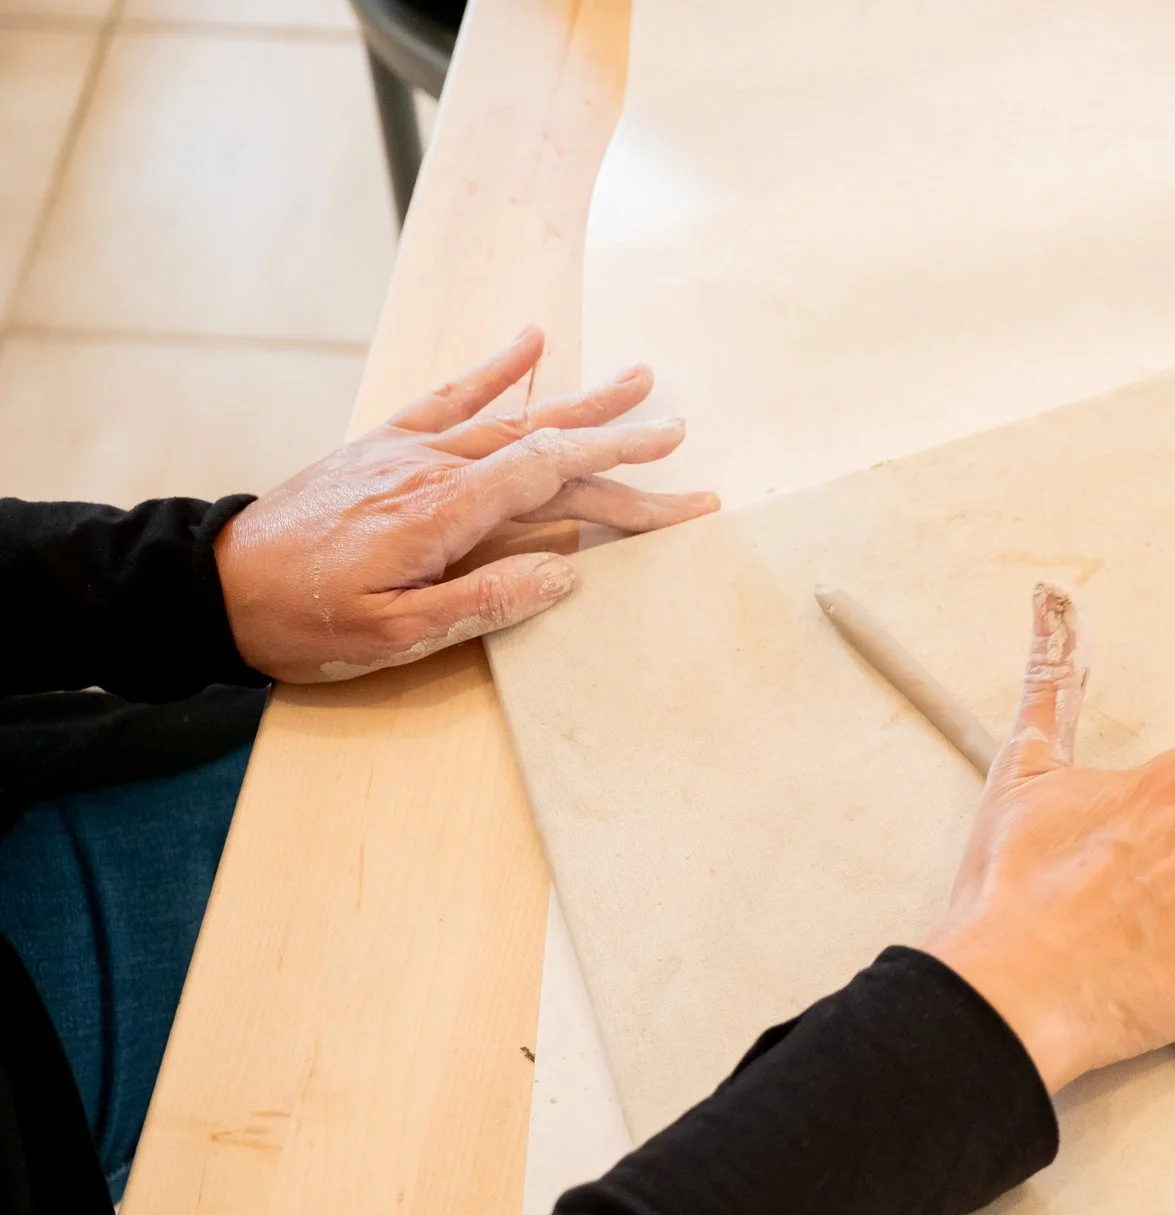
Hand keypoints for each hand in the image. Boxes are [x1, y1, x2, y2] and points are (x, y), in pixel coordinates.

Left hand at [214, 326, 719, 680]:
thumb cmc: (303, 619)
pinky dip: (493, 370)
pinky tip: (530, 343)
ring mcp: (408, 451)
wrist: (216, 587)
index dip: (623, 483)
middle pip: (545, 449)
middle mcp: (434, 468)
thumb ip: (483, 602)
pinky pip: (449, 398)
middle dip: (619, 445)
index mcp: (443, 513)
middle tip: (679, 436)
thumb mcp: (395, 633)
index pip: (553, 481)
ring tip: (635, 382)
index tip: (682, 491)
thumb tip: (565, 575)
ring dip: (578, 404)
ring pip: (511, 420)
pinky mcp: (385, 447)